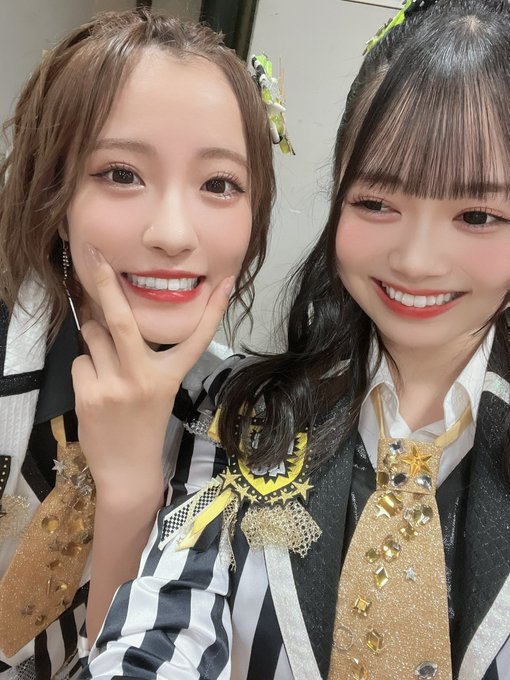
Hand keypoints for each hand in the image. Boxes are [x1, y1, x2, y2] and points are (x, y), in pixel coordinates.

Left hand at [71, 244, 233, 501]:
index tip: (225, 282)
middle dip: (106, 284)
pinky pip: (80, 360)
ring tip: (106, 362)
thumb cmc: (144, 426)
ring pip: (93, 337)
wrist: (128, 470)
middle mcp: (145, 377)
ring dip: (94, 338)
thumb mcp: (157, 390)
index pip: (196, 338)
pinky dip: (85, 367)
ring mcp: (116, 386)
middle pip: (122, 321)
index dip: (213, 309)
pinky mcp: (90, 395)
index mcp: (170, 375)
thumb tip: (109, 316)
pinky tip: (96, 388)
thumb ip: (140, 355)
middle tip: (96, 256)